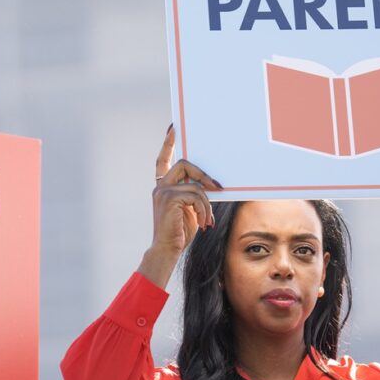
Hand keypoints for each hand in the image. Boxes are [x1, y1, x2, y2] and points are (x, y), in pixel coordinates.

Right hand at [151, 125, 220, 255]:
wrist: (168, 250)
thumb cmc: (180, 232)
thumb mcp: (190, 209)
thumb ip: (194, 194)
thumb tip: (210, 184)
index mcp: (163, 187)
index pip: (162, 160)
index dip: (168, 144)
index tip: (173, 128)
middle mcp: (160, 186)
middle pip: (184, 164)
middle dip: (203, 174)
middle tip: (218, 187)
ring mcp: (162, 192)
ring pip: (195, 184)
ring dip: (207, 203)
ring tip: (208, 219)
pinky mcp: (169, 199)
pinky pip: (196, 195)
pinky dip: (204, 208)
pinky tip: (204, 222)